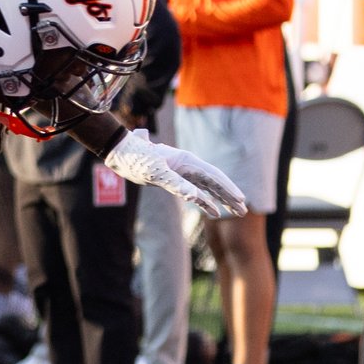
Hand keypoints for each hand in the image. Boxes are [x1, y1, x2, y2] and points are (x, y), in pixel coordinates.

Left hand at [104, 127, 247, 219]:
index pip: (214, 177)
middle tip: (243, 210)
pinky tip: (212, 211)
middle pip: (215, 182)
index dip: (228, 189)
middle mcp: (188, 165)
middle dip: (229, 196)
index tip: (241, 200)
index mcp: (188, 162)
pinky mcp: (174, 177)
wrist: (119, 152)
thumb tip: (196, 198)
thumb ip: (177, 185)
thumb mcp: (156, 174)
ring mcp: (182, 171)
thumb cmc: (136, 159)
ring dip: (221, 199)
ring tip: (235, 212)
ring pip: (208, 187)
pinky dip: (205, 201)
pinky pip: (196, 190)